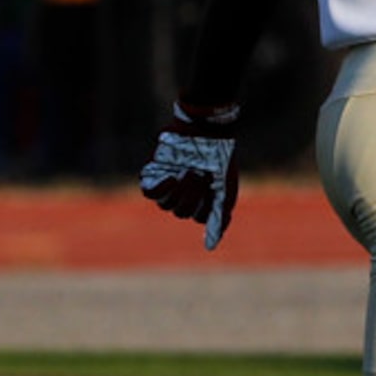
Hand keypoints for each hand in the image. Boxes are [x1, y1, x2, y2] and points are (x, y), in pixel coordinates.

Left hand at [139, 103, 240, 249]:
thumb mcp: (226, 189)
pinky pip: (149, 192)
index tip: (213, 189)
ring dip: (179, 191)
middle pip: (181, 212)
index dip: (205, 206)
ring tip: (189, 172)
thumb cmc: (221, 158)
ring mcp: (168, 184)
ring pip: (166, 204)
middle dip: (192, 196)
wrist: (207, 129)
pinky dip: (160, 189)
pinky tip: (172, 177)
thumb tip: (210, 246)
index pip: (198, 217)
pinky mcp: (154, 173)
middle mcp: (184, 194)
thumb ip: (219, 216)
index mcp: (202, 199)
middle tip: (200, 175)